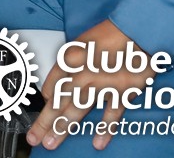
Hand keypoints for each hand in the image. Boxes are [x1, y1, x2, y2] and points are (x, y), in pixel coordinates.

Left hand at [29, 20, 150, 150]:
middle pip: (57, 102)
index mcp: (69, 60)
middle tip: (34, 138)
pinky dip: (105, 129)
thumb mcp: (80, 44)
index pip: (50, 86)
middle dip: (44, 123)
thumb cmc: (111, 35)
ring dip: (62, 129)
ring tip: (51, 143)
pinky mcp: (122, 92)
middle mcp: (81, 73)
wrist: (138, 30)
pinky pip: (111, 115)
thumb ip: (68, 65)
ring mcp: (101, 85)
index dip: (45, 101)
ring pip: (76, 111)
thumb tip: (59, 85)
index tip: (42, 112)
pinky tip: (97, 143)